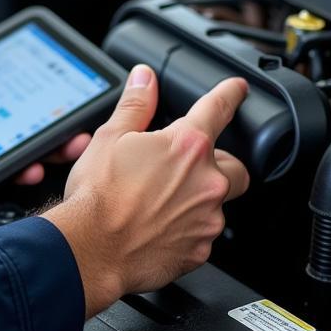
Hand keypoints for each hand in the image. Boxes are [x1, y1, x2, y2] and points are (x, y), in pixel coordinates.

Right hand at [43, 65, 249, 317]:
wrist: (92, 249)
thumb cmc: (99, 195)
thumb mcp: (110, 137)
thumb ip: (136, 104)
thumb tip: (144, 79)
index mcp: (186, 146)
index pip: (218, 109)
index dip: (231, 94)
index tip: (238, 89)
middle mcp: (206, 182)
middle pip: (235, 166)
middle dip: (218, 162)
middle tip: (188, 165)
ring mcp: (206, 219)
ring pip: (219, 203)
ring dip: (200, 197)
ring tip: (163, 199)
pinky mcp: (200, 251)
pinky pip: (204, 234)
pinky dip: (188, 228)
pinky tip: (160, 225)